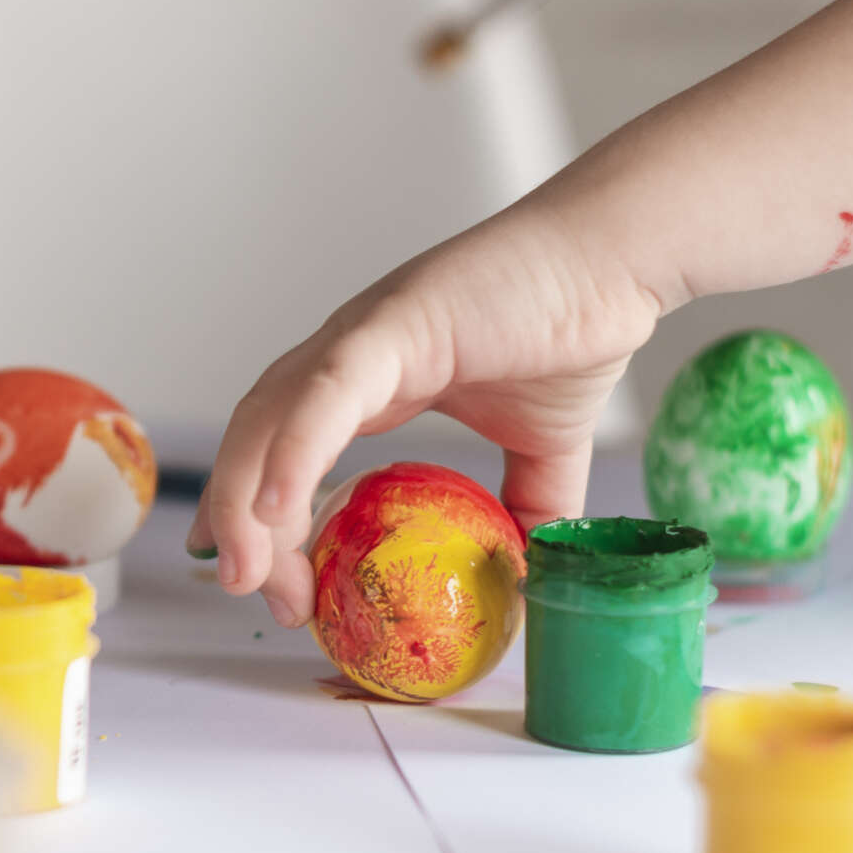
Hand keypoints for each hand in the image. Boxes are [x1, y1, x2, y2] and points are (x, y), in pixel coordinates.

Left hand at [187, 208, 659, 627]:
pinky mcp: (394, 324)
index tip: (252, 575)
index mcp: (368, 381)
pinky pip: (327, 394)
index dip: (250, 508)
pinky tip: (274, 510)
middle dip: (234, 519)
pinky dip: (292, 451)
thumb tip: (531, 579)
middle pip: (254, 439)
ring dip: (242, 499)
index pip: (278, 445)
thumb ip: (528, 510)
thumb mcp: (544, 450)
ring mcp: (362, 336)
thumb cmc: (574, 330)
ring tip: (243, 572)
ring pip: (268, 419)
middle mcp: (346, 356)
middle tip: (245, 589)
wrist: (618, 264)